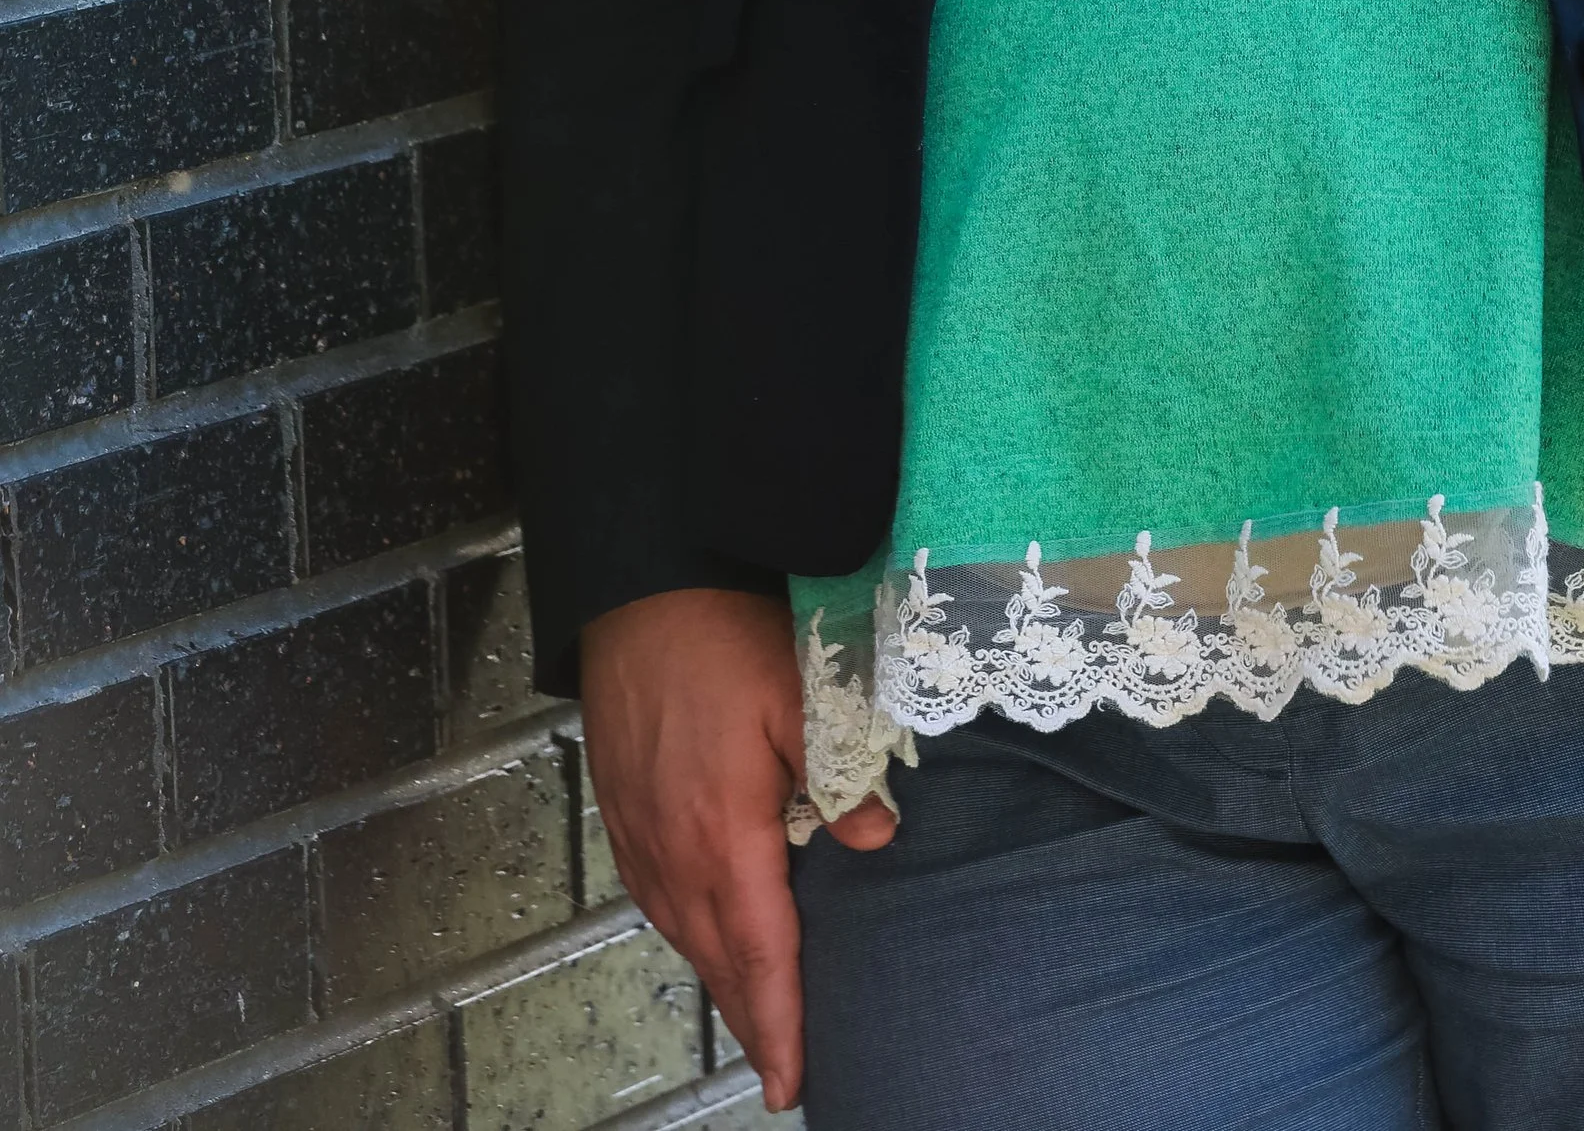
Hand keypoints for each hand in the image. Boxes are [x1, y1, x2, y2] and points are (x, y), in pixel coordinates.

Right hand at [579, 586, 897, 1115]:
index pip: (758, 952)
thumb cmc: (724, 634)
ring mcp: (640, 831)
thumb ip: (841, 775)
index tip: (789, 1082)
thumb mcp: (804, 693)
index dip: (778, 1020)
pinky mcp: (623, 807)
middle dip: (751, 1018)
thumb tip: (879, 841)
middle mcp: (673, 848)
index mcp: (723, 832)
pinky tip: (706, 935)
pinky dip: (687, 933)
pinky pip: (657, 896)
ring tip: (755, 1017)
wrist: (639, 585)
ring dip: (720, 979)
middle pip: (717, 958)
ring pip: (682, 932)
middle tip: (782, 1072)